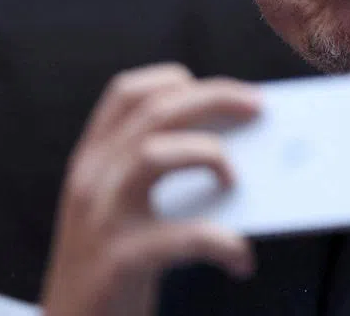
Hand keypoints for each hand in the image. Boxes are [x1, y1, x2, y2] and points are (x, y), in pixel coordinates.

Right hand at [39, 63, 261, 315]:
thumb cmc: (117, 267)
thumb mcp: (123, 210)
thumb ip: (161, 175)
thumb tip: (243, 148)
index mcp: (92, 161)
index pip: (126, 93)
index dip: (175, 81)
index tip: (222, 90)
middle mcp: (90, 179)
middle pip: (155, 112)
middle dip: (214, 98)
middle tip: (258, 107)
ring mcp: (100, 218)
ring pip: (154, 153)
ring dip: (209, 155)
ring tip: (237, 182)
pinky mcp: (118, 261)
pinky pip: (182, 236)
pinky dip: (222, 242)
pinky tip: (241, 260)